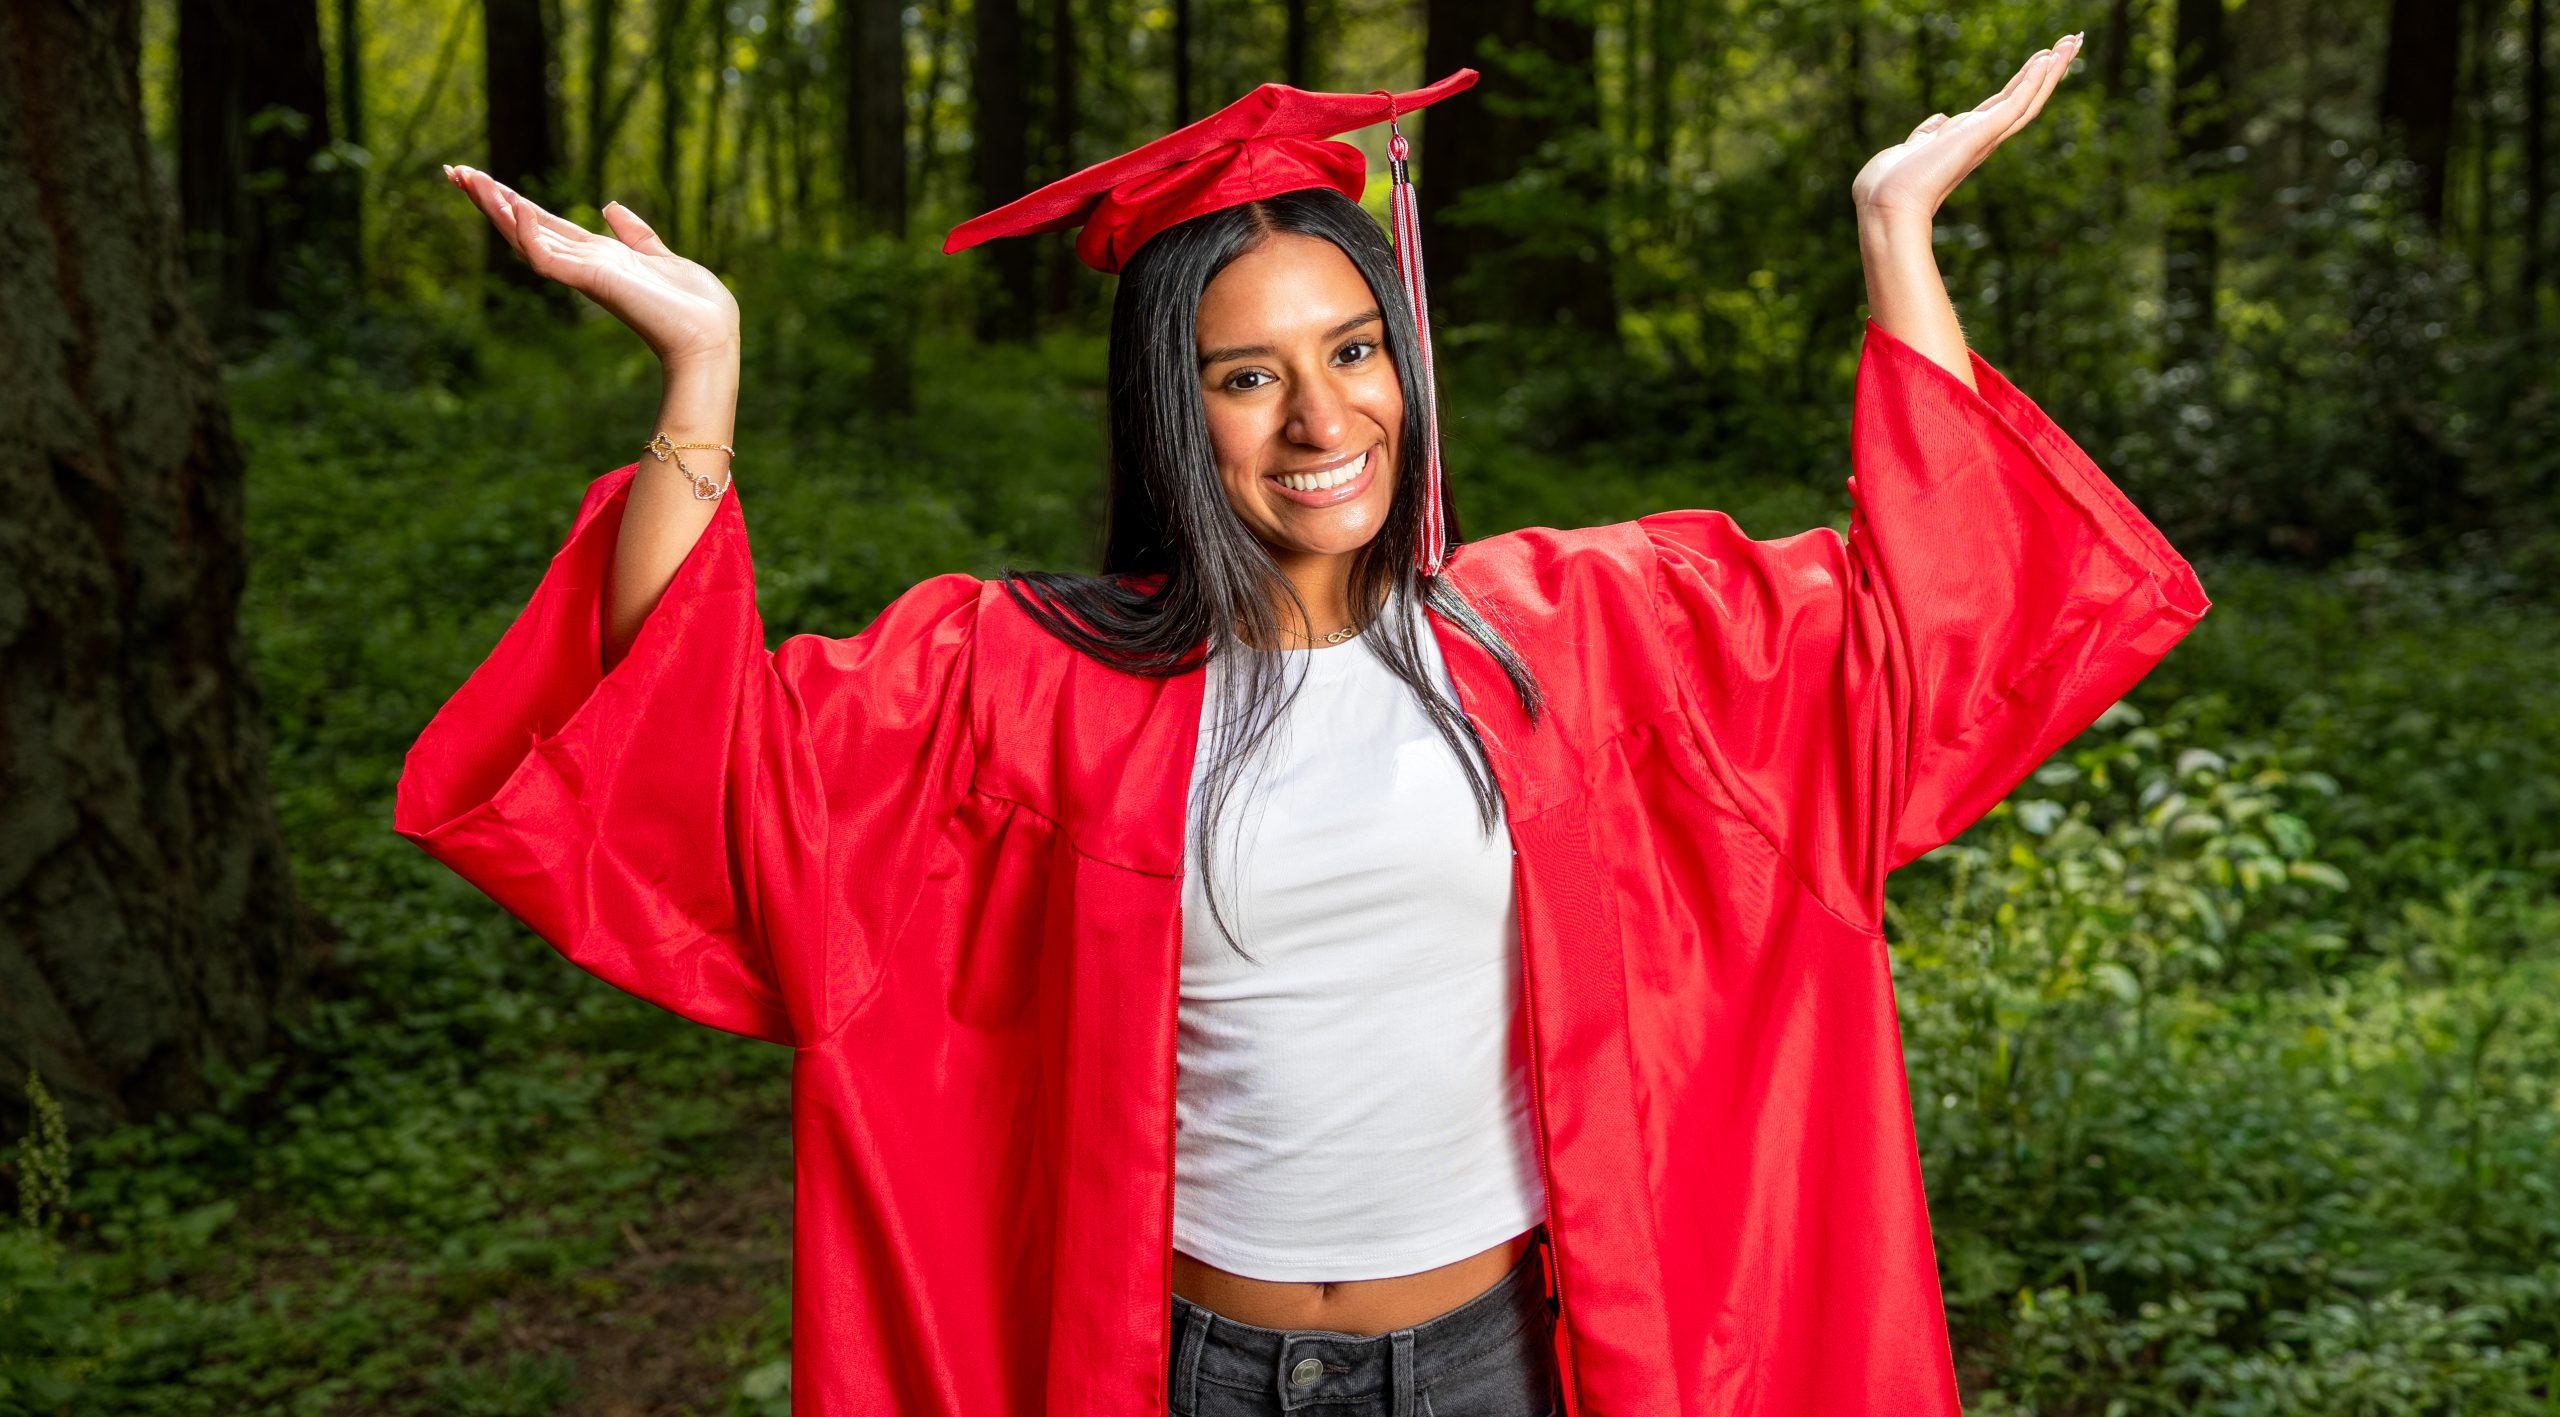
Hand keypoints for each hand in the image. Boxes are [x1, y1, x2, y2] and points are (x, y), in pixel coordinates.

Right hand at [443, 164, 741, 370]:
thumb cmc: (693, 305)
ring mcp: (583, 273)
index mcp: (596, 256)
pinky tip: (517, 206)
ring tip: (469, 178)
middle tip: (454, 170)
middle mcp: (583, 264)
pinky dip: (530, 233)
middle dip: (489, 199)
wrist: (709, 336)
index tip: (479, 176)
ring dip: (496, 209)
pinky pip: (548, 258)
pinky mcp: (590, 281)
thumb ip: (635, 234)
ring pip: (526, 238)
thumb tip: (609, 206)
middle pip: (523, 226)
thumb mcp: (660, 256)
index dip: (512, 200)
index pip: (543, 222)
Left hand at [1850, 33, 2081, 228]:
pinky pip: (2013, 106)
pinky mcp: (1980, 135)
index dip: (2024, 82)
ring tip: (2072, 42)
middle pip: (2025, 99)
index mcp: (1968, 141)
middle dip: (2048, 70)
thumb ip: (1927, 133)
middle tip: (2072, 42)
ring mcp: (1983, 138)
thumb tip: (1937, 119)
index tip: (2042, 58)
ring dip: (2051, 70)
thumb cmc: (1890, 185)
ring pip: (2027, 100)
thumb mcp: (1912, 148)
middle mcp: (1982, 140)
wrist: (1884, 204)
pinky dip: (2031, 84)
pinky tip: (2046, 61)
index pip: (2004, 105)